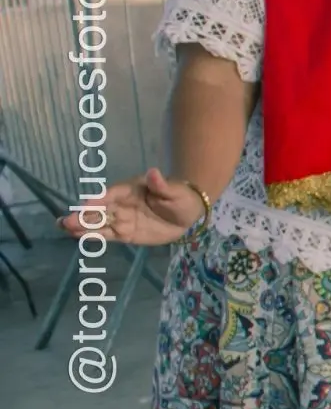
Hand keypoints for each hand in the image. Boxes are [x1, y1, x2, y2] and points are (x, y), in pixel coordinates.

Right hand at [64, 168, 202, 246]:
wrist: (190, 218)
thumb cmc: (182, 199)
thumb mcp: (175, 192)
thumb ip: (162, 186)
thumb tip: (153, 172)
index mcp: (131, 190)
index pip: (112, 194)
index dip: (100, 199)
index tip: (86, 205)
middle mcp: (121, 203)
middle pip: (100, 208)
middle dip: (84, 214)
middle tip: (65, 220)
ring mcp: (122, 218)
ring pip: (99, 222)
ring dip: (82, 225)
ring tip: (63, 227)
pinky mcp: (124, 233)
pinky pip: (107, 234)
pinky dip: (93, 235)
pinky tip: (77, 236)